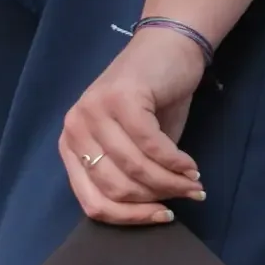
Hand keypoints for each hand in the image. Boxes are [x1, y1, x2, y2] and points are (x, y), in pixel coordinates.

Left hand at [59, 26, 206, 225]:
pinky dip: (175, 162)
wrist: (168, 46)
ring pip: (134, 169)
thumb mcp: (133, 147)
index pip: (93, 202)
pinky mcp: (121, 98)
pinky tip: (191, 166)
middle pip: (115, 188)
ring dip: (171, 183)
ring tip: (193, 184)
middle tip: (186, 195)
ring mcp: (94, 111)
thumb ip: (130, 178)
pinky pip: (151, 147)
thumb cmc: (152, 101)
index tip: (161, 217)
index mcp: (71, 147)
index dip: (130, 218)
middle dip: (156, 198)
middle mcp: (75, 128)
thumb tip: (149, 214)